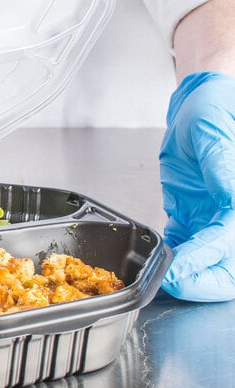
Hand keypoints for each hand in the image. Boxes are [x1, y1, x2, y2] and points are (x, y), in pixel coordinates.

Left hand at [160, 72, 234, 301]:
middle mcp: (233, 212)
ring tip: (161, 276)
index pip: (231, 239)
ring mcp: (216, 216)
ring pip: (210, 263)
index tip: (180, 266)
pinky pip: (187, 244)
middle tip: (172, 283)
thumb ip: (221, 164)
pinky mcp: (196, 215)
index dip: (207, 257)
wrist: (197, 104)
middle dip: (204, 281)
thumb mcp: (212, 130)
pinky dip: (174, 257)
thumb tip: (232, 199)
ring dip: (189, 275)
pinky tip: (160, 259)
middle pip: (230, 266)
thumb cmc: (212, 109)